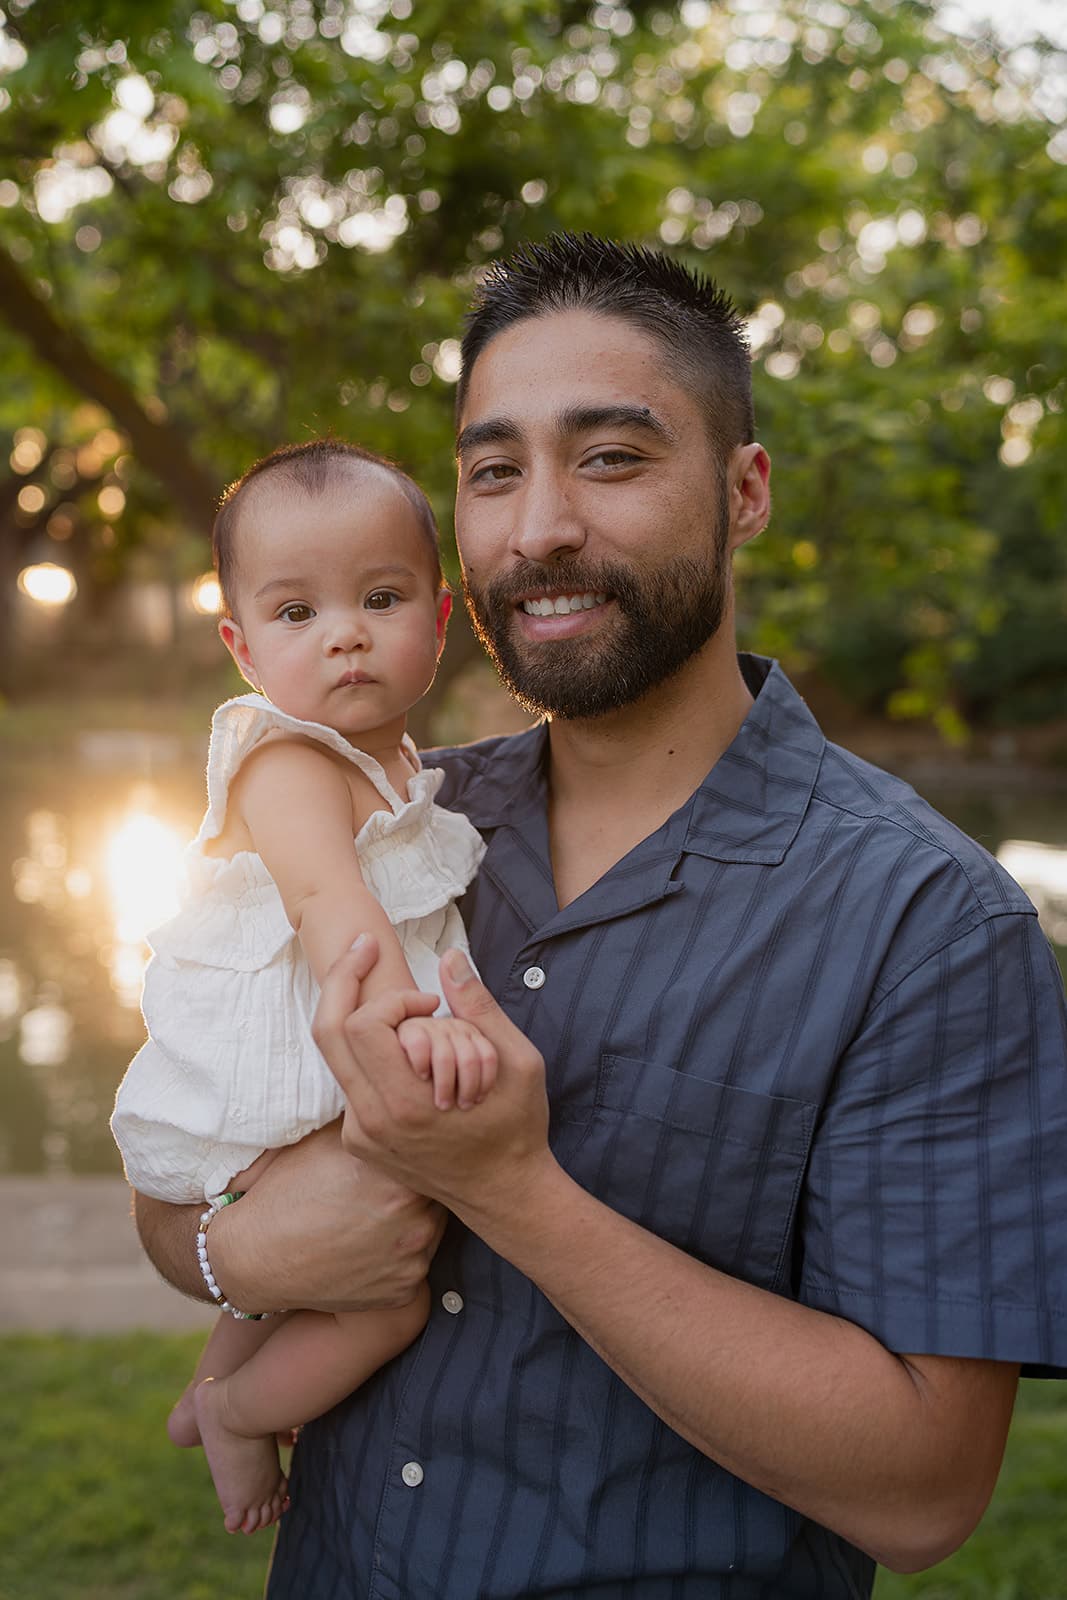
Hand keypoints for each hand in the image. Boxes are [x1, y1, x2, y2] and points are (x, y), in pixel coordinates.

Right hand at [207, 1121, 445, 1314]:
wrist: (258, 1255)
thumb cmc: (290, 1189)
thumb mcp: (329, 1139)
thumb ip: (372, 1123)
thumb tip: (402, 1097)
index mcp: (400, 1176)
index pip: (430, 1155)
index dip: (416, 1152)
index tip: (399, 1153)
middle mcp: (416, 1220)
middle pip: (438, 1193)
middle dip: (418, 1188)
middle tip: (384, 1187)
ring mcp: (413, 1260)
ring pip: (432, 1230)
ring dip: (414, 1222)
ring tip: (375, 1216)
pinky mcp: (404, 1293)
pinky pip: (416, 1266)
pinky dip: (400, 1257)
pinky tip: (369, 1247)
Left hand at [313, 937, 551, 1220]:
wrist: (504, 1193)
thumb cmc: (517, 1127)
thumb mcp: (517, 1062)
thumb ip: (479, 1007)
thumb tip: (450, 958)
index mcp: (406, 1103)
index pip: (362, 1025)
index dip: (395, 997)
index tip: (431, 1003)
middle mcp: (371, 1121)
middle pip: (328, 1032)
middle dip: (347, 983)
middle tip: (367, 953)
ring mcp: (361, 1134)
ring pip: (338, 1055)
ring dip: (368, 1025)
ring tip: (411, 1019)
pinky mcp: (359, 1142)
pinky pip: (353, 1081)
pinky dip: (377, 1057)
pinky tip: (414, 1060)